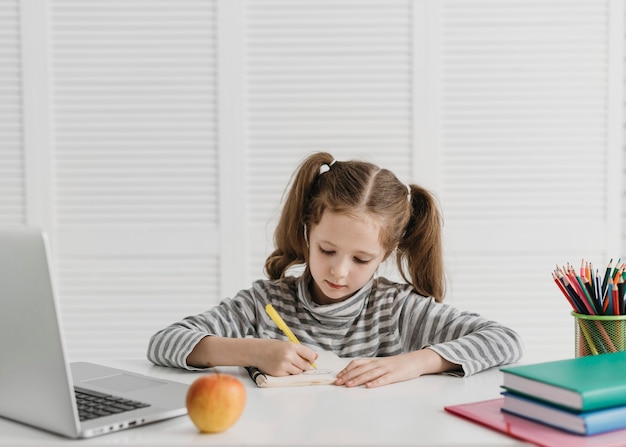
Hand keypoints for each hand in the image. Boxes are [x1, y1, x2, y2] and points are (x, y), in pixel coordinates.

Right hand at [254, 339, 318, 376]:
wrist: (258, 351)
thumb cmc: (274, 347)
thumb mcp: (288, 344)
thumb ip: (302, 351)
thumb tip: (316, 357)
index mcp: (292, 346)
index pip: (310, 355)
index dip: (312, 359)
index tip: (311, 360)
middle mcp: (289, 355)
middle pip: (306, 365)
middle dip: (304, 366)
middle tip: (298, 362)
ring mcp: (284, 365)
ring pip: (299, 372)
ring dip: (296, 370)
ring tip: (288, 364)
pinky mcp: (279, 373)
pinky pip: (290, 376)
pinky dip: (289, 373)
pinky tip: (282, 367)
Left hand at [334, 349, 457, 387]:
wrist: (415, 361)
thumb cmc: (397, 364)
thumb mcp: (382, 364)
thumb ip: (370, 368)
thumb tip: (355, 374)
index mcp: (374, 361)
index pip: (357, 363)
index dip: (346, 370)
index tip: (337, 377)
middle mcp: (378, 363)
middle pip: (360, 369)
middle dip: (347, 376)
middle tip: (337, 383)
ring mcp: (387, 369)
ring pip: (369, 374)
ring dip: (358, 380)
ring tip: (348, 385)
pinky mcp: (395, 375)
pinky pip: (384, 379)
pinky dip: (375, 383)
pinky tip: (368, 386)